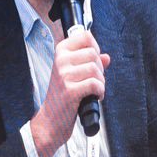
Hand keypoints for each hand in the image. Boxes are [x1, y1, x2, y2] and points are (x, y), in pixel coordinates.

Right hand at [30, 29, 110, 156]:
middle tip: (94, 81)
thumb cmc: (62, 97)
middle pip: (94, 54)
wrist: (50, 120)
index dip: (95, 47)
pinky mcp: (70, 90)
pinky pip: (95, 84)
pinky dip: (100, 92)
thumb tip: (106, 57)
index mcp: (60, 52)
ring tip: (94, 90)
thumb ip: (89, 64)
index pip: (85, 36)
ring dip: (100, 82)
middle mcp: (61, 61)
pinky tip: (94, 96)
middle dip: (100, 69)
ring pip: (96, 69)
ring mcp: (64, 75)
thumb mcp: (73, 75)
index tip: (94, 60)